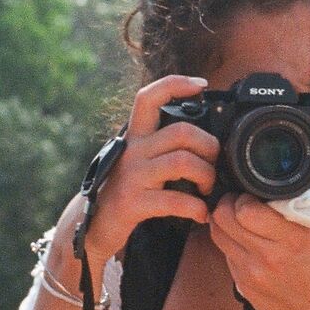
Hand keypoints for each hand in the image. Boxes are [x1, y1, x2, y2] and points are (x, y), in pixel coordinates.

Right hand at [75, 74, 219, 264]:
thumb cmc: (127, 191)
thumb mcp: (140, 161)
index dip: (175, 84)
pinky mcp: (133, 202)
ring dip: (207, 176)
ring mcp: (132, 176)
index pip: (149, 98)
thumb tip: (201, 135)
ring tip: (208, 189)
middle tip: (214, 163)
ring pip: (183, 162)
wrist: (95, 225)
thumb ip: (161, 146)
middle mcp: (132, 151)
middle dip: (210, 146)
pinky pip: (176, 200)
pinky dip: (197, 208)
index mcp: (135, 137)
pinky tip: (201, 214)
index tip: (201, 84)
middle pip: (182, 132)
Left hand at [208, 162, 309, 309]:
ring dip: (223, 220)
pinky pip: (223, 252)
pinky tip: (245, 240)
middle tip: (238, 200)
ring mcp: (252, 273)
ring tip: (238, 217)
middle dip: (228, 203)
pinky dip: (229, 241)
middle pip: (224, 218)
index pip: (247, 210)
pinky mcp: (241, 285)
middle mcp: (270, 257)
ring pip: (217, 234)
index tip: (251, 193)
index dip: (243, 196)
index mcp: (294, 238)